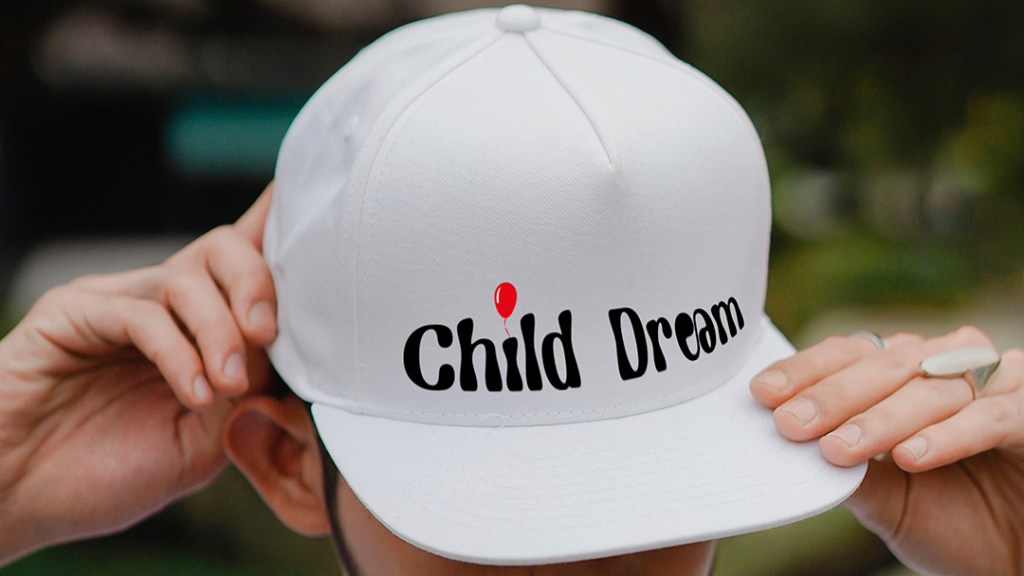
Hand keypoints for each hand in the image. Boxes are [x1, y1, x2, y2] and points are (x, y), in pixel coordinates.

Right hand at [0, 185, 275, 563]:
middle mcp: (159, 302)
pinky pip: (143, 313)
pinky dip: (179, 352)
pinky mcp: (73, 312)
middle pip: (223, 248)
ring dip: (220, 331)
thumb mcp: (205, 441)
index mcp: (195, 327)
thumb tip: (292, 358)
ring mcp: (115, 301)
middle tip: (266, 334)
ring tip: (227, 384)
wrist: (21, 497)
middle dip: (258, 283)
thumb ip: (247, 395)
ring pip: (187, 277)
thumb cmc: (111, 473)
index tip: (324, 216)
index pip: (244, 263)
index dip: (280, 230)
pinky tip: (193, 392)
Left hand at [751, 327, 1023, 574]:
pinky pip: (991, 416)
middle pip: (883, 364)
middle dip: (832, 396)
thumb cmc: (951, 520)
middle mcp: (945, 367)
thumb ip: (848, 468)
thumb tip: (788, 444)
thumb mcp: (887, 499)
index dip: (806, 370)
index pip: (848, 355)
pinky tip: (911, 457)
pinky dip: (949, 435)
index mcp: (902, 375)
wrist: (1014, 560)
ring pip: (930, 388)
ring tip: (841, 448)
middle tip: (791, 424)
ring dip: (881, 418)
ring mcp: (993, 385)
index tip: (763, 394)